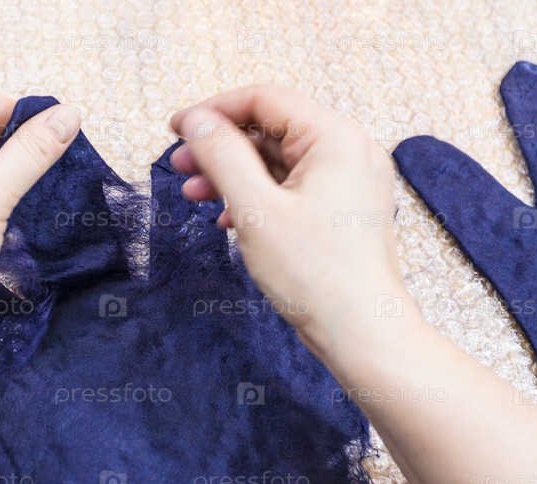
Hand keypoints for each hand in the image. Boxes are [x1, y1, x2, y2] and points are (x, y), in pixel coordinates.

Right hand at [170, 85, 416, 357]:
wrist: (359, 332)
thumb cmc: (315, 274)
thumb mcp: (255, 209)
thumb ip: (221, 156)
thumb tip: (195, 121)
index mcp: (334, 137)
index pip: (265, 100)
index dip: (214, 110)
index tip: (177, 128)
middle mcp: (348, 150)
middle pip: (270, 129)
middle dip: (220, 147)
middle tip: (180, 165)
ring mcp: (348, 180)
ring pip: (278, 160)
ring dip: (234, 173)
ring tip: (194, 193)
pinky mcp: (342, 208)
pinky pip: (292, 186)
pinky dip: (257, 195)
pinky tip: (228, 217)